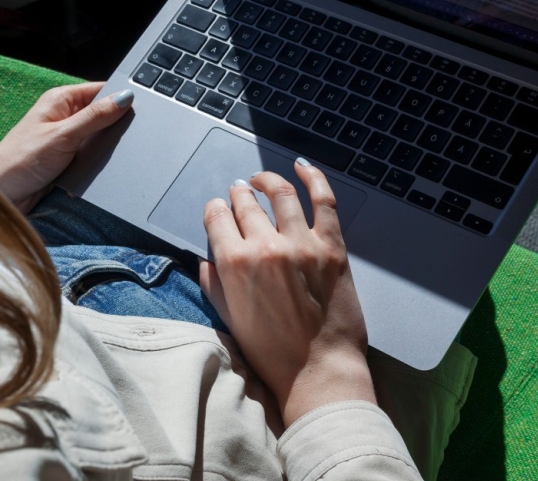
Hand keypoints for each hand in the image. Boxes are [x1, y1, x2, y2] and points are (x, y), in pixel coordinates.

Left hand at [0, 83, 133, 213]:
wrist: (4, 194)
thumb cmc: (22, 160)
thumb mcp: (64, 134)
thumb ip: (95, 116)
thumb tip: (123, 99)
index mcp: (60, 100)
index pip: (99, 90)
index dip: (119, 98)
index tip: (138, 108)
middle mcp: (63, 116)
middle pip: (101, 115)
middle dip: (113, 127)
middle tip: (124, 138)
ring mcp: (66, 138)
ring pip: (98, 138)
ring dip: (103, 149)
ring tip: (105, 157)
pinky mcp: (67, 159)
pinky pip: (91, 157)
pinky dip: (96, 163)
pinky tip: (97, 170)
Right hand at [199, 159, 375, 426]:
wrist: (317, 370)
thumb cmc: (270, 351)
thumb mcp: (228, 317)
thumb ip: (212, 283)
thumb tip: (206, 258)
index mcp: (233, 263)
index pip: (217, 216)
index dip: (216, 209)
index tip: (219, 210)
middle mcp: (264, 246)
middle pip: (245, 203)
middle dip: (238, 194)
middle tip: (240, 192)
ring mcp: (301, 243)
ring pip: (279, 194)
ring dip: (266, 182)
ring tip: (261, 180)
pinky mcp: (332, 246)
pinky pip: (323, 200)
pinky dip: (313, 177)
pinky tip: (302, 166)